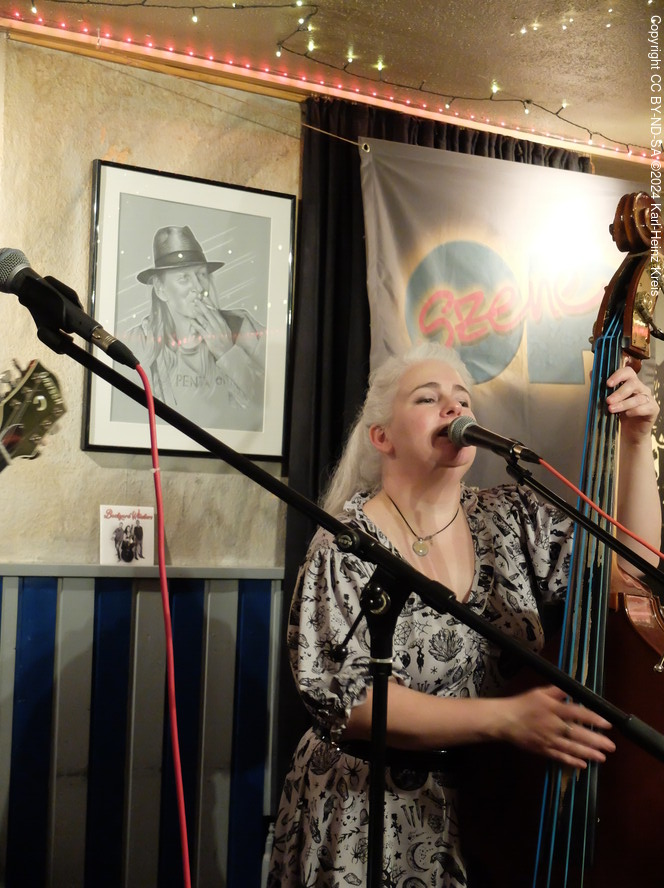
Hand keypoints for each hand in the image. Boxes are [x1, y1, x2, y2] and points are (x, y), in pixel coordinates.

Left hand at [188, 300, 233, 361]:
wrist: (228, 353)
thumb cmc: (226, 342)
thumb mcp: (226, 330)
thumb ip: (221, 322)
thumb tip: (215, 315)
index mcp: (223, 322)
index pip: (215, 310)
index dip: (209, 304)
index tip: (205, 297)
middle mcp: (218, 325)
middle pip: (209, 313)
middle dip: (202, 305)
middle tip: (196, 300)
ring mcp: (213, 331)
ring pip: (204, 320)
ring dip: (198, 313)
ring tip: (193, 308)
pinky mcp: (209, 337)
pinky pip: (201, 329)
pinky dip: (195, 324)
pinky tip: (191, 321)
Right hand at [498, 686, 614, 768]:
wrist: (505, 720)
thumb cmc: (523, 704)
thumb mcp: (540, 693)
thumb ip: (558, 691)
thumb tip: (575, 687)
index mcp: (553, 709)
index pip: (577, 712)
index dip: (593, 718)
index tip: (607, 723)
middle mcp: (553, 725)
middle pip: (577, 733)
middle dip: (596, 741)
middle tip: (611, 746)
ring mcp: (548, 739)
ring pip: (571, 748)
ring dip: (588, 753)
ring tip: (602, 757)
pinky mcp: (543, 750)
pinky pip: (559, 757)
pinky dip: (571, 762)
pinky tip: (583, 765)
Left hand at [606, 362, 658, 443]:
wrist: (630, 432)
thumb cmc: (620, 415)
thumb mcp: (609, 401)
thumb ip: (602, 388)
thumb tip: (592, 373)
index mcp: (631, 383)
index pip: (628, 372)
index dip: (618, 375)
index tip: (608, 383)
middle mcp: (641, 388)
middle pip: (633, 383)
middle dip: (619, 392)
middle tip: (608, 401)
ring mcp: (648, 398)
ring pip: (639, 397)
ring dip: (624, 403)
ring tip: (612, 409)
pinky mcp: (653, 409)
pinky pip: (646, 407)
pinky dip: (635, 410)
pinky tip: (627, 414)